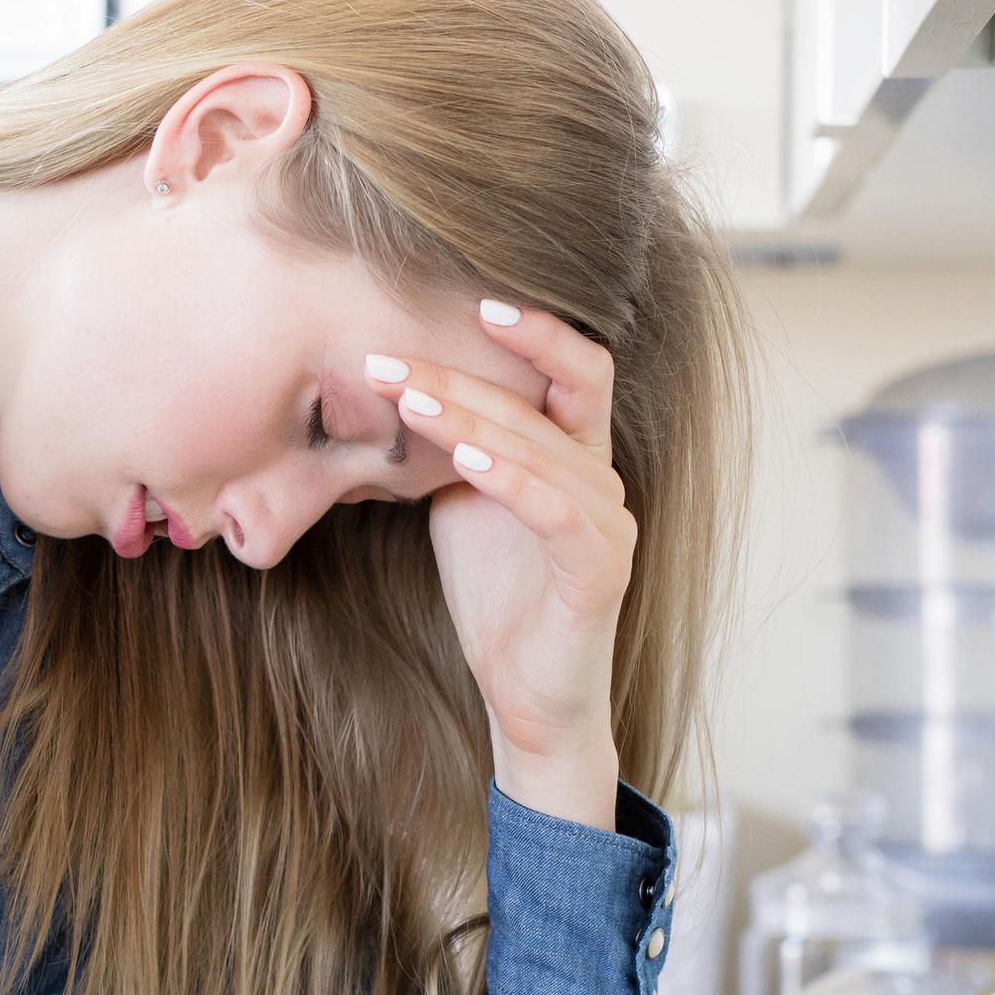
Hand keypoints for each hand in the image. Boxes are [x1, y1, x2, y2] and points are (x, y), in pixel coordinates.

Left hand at [364, 302, 629, 830]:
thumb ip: (452, 445)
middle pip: (544, 399)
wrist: (525, 696)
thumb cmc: (497, 597)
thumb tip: (395, 385)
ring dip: (473, 418)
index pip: (574, 367)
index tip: (468, 297)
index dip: (534, 328)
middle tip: (387, 358)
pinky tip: (465, 458)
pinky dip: (511, 478)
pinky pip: (557, 511)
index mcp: (575, 455)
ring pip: (544, 448)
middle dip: (462, 372)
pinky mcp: (599, 571)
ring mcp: (607, 523)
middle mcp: (601, 478)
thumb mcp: (462, 503)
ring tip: (408, 396)